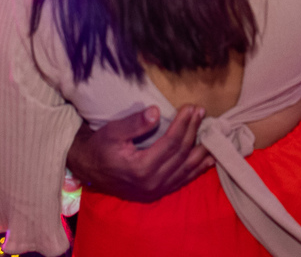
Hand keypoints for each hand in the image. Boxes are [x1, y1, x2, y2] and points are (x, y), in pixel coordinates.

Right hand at [66, 104, 213, 201]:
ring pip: (186, 169)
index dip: (184, 123)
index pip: (171, 142)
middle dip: (193, 131)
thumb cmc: (100, 147)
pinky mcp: (157, 193)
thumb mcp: (113, 132)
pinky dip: (197, 169)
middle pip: (181, 153)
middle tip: (201, 112)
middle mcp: (152, 183)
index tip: (191, 107)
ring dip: (201, 150)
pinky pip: (182, 180)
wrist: (89, 170)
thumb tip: (156, 112)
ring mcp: (156, 191)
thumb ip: (135, 123)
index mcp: (141, 168)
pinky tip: (208, 159)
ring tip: (212, 132)